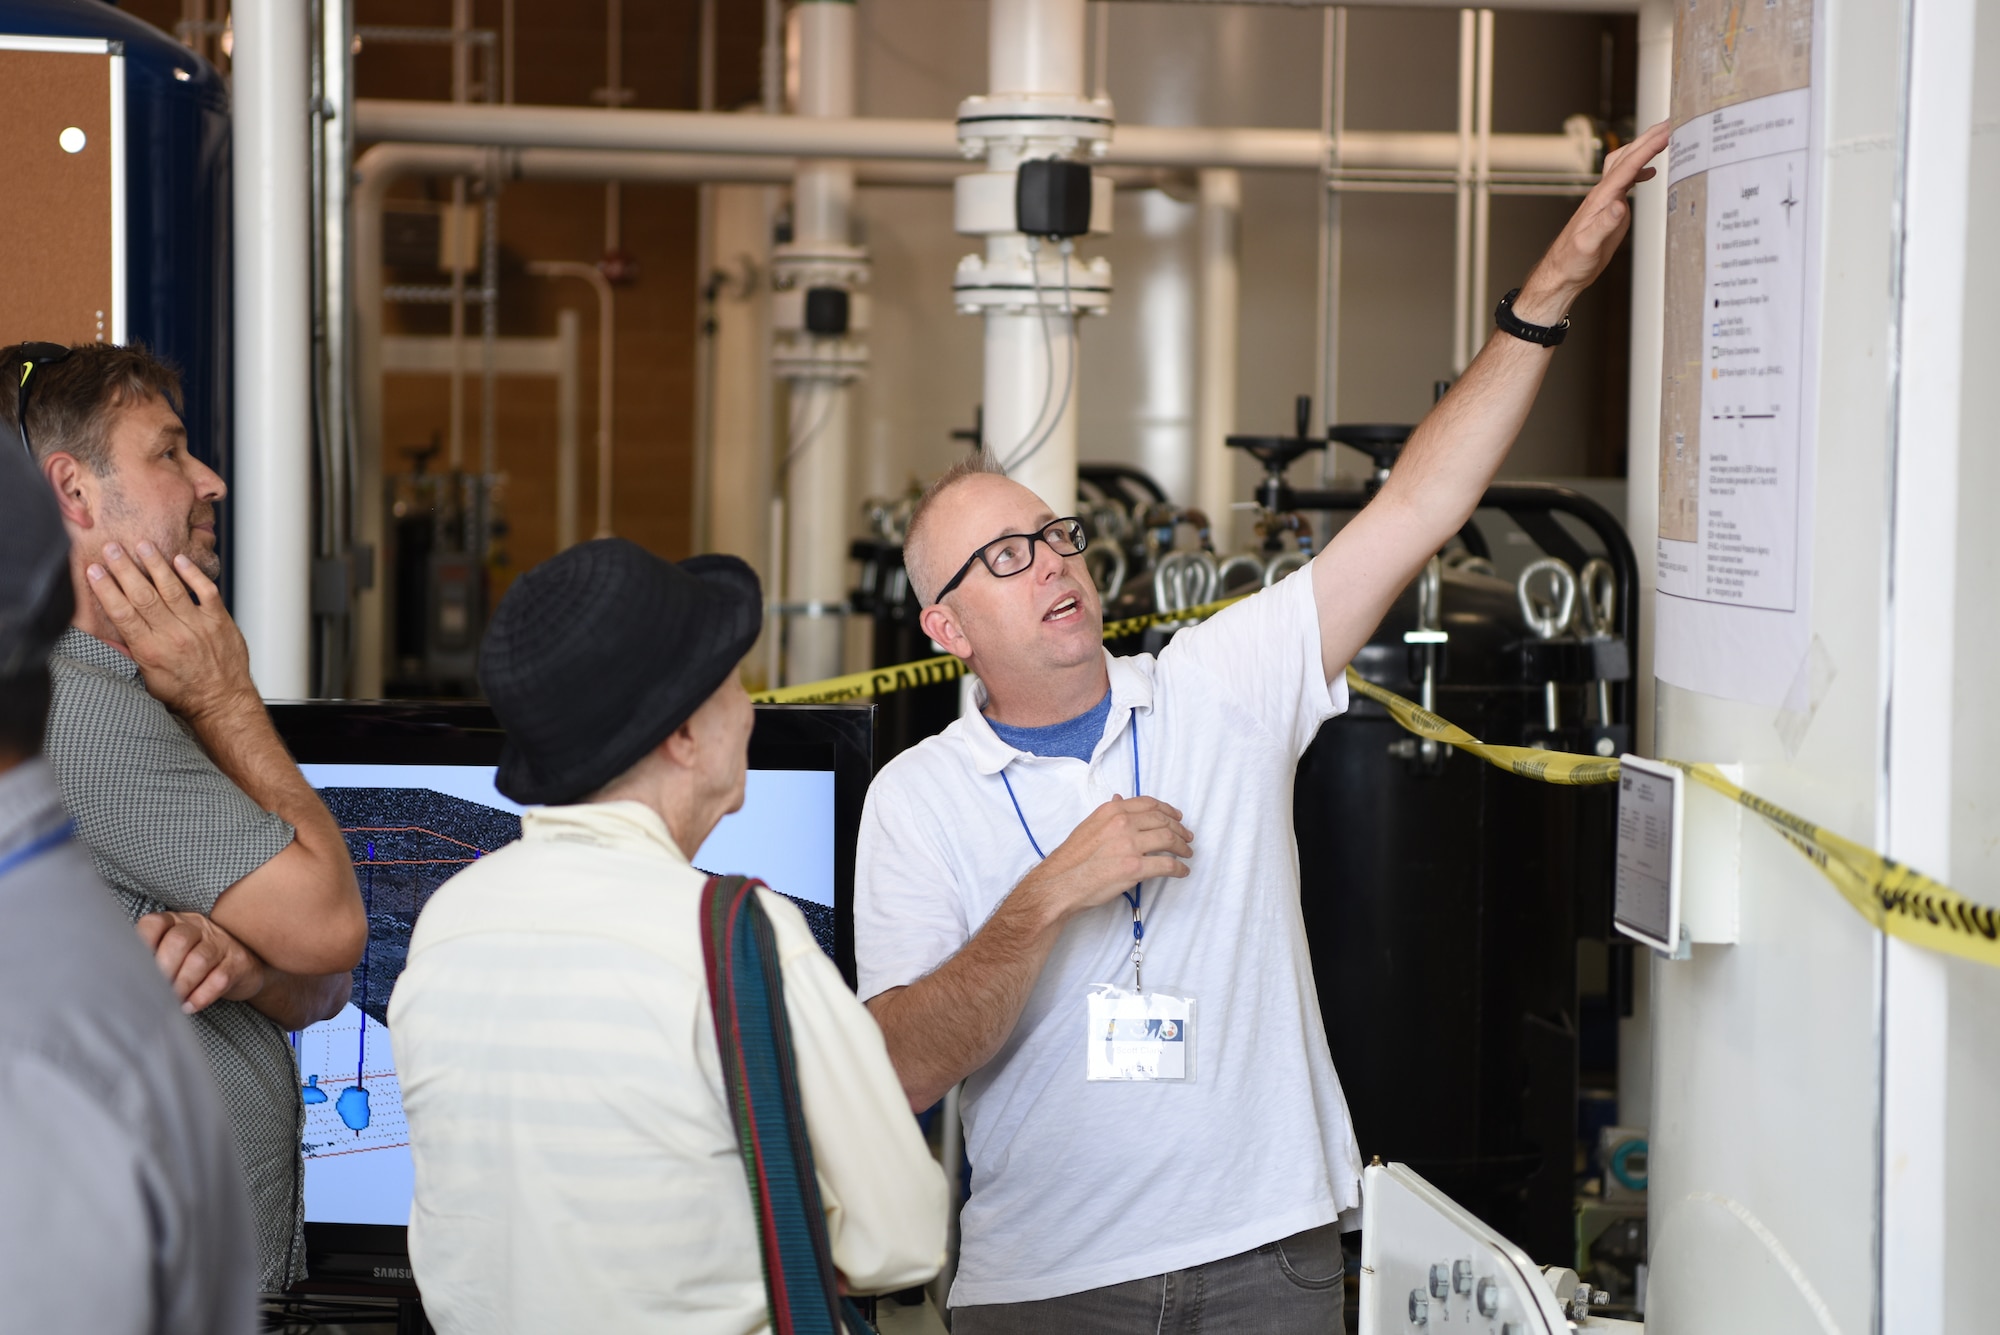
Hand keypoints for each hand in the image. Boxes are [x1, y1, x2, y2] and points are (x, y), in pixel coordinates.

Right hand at [86, 540, 256, 722]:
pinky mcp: (219, 621)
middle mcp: (172, 635)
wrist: (222, 702)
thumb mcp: (146, 679)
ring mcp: (197, 626)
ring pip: (172, 588)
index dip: (106, 589)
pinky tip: (180, 560)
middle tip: (112, 548)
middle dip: (125, 569)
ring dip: (155, 564)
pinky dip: (193, 574)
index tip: (94, 571)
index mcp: (150, 650)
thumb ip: (130, 653)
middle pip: (143, 595)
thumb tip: (107, 634)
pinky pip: (206, 591)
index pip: (122, 613)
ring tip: (142, 545)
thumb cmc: (185, 693)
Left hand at [137, 911, 267, 1014]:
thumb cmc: (193, 961)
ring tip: (171, 1002)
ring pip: (199, 960)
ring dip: (182, 985)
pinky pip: (220, 978)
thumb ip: (149, 958)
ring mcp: (222, 944)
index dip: (142, 944)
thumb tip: (119, 978)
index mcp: (176, 922)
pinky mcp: (239, 963)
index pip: (155, 924)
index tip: (135, 969)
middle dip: (164, 970)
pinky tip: (190, 1006)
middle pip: (179, 941)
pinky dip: (202, 996)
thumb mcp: (172, 951)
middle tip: (154, 992)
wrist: (240, 966)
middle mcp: (199, 928)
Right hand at [1022, 795, 1192, 921]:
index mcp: (1112, 811)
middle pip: (1163, 821)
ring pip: (1169, 840)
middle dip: (1180, 829)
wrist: (1061, 883)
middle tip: (1187, 837)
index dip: (1168, 810)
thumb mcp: (1089, 826)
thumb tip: (1120, 800)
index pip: (1149, 804)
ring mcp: (1129, 844)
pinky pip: (1167, 865)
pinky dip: (1179, 868)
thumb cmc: (1072, 858)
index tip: (1177, 817)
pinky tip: (1182, 871)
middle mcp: (1122, 823)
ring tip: (1187, 853)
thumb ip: (1108, 814)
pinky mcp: (1135, 867)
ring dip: (1183, 847)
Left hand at [1515, 119, 1671, 322]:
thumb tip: (1619, 204)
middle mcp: (1603, 194)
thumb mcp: (1588, 245)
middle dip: (1648, 138)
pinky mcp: (1610, 209)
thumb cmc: (1571, 261)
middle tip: (1670, 122)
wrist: (1562, 272)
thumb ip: (1604, 224)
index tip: (1666, 132)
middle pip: (1626, 156)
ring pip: (1624, 164)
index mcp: (1600, 199)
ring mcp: (1606, 200)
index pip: (1627, 166)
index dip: (1647, 148)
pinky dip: (1640, 170)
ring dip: (1643, 149)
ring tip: (1664, 137)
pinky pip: (1626, 181)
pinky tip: (1650, 172)